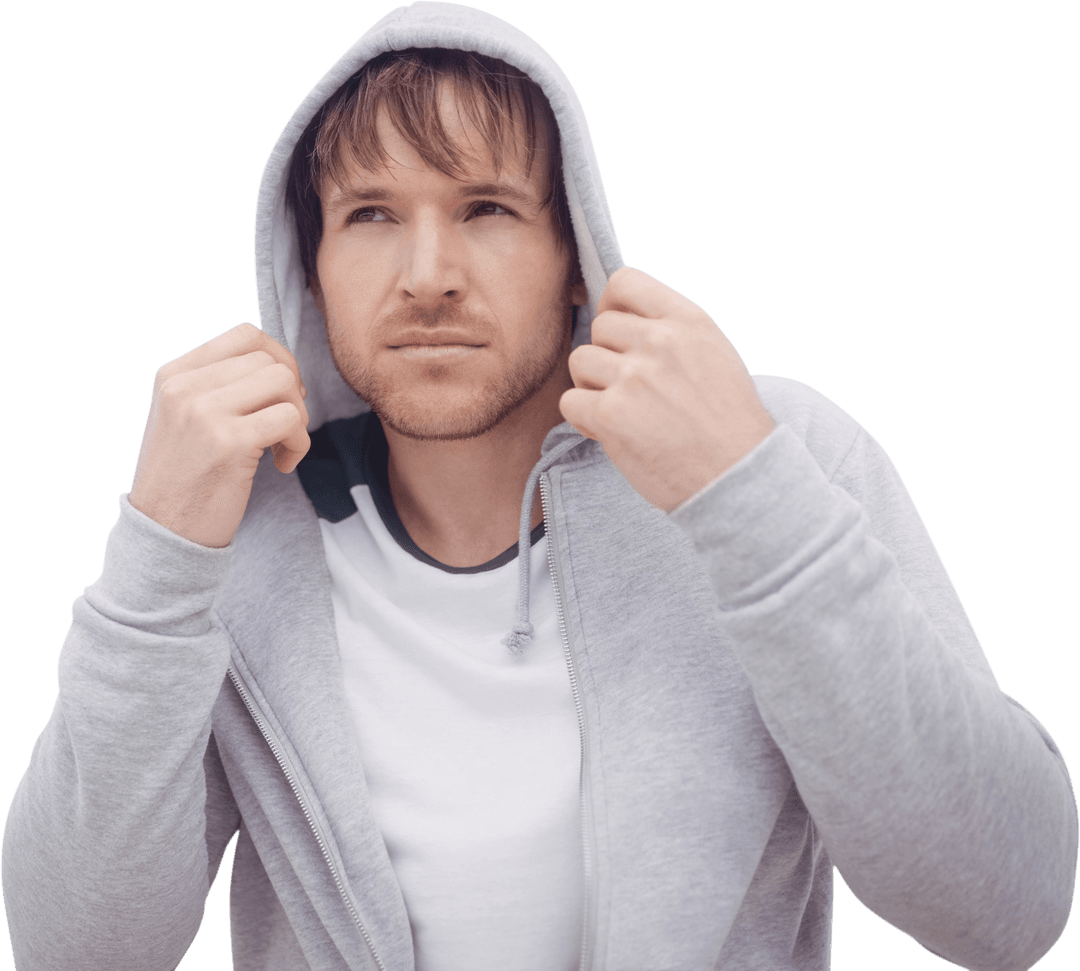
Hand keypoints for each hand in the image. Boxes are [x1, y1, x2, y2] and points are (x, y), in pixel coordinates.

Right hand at [129, 322, 309, 547]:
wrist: (164, 534)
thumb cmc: (187, 478)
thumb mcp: (186, 418)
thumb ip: (219, 385)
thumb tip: (279, 364)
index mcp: (174, 374)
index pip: (245, 336)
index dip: (279, 360)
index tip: (279, 396)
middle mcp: (184, 386)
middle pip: (270, 360)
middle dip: (292, 393)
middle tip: (283, 428)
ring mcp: (204, 412)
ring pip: (284, 382)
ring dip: (298, 417)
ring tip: (280, 447)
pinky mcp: (228, 442)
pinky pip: (291, 419)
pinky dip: (299, 444)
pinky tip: (281, 466)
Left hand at [560, 267, 774, 511]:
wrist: (738, 477)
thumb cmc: (727, 423)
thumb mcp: (715, 354)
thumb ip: (672, 332)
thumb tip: (621, 319)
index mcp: (688, 321)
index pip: (625, 282)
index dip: (612, 306)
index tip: (619, 334)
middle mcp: (660, 342)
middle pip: (599, 327)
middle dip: (606, 356)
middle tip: (629, 389)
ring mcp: (633, 377)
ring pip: (579, 362)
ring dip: (592, 387)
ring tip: (622, 411)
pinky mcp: (611, 415)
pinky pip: (570, 402)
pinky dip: (584, 420)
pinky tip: (611, 433)